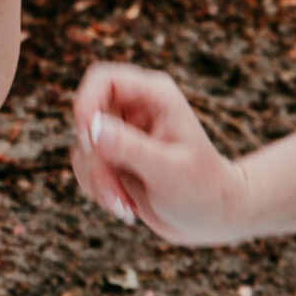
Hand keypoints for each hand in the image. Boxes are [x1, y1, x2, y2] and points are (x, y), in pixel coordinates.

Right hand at [69, 62, 252, 245]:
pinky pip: (85, 165)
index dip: (86, 105)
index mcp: (156, 95)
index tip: (87, 140)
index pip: (104, 79)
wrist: (212, 216)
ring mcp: (123, 131)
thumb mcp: (168, 171)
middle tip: (117, 195)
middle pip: (87, 119)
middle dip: (96, 161)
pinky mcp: (114, 155)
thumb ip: (130, 148)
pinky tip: (125, 205)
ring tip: (126, 206)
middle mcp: (136, 107)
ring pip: (83, 147)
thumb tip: (92, 128)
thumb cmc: (202, 189)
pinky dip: (98, 189)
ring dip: (98, 182)